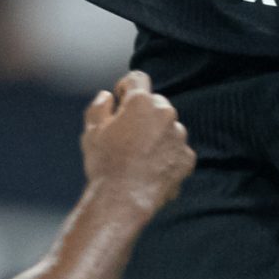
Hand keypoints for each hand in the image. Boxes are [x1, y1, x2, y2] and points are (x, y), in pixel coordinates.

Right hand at [82, 70, 193, 214]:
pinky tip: (150, 171)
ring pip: (168, 127)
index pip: (138, 78)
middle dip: (142, 114)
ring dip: (156, 135)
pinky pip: (176, 150)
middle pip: (155, 104)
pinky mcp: (187, 158)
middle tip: (126, 136)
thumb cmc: (104, 163)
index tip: (120, 101)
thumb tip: (108, 97)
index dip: (126, 87)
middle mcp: (166, 113)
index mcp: (142, 101)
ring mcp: (179, 137)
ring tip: (137, 158)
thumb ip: (100, 106)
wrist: (122, 200)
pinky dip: (166, 156)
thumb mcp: (92, 130)